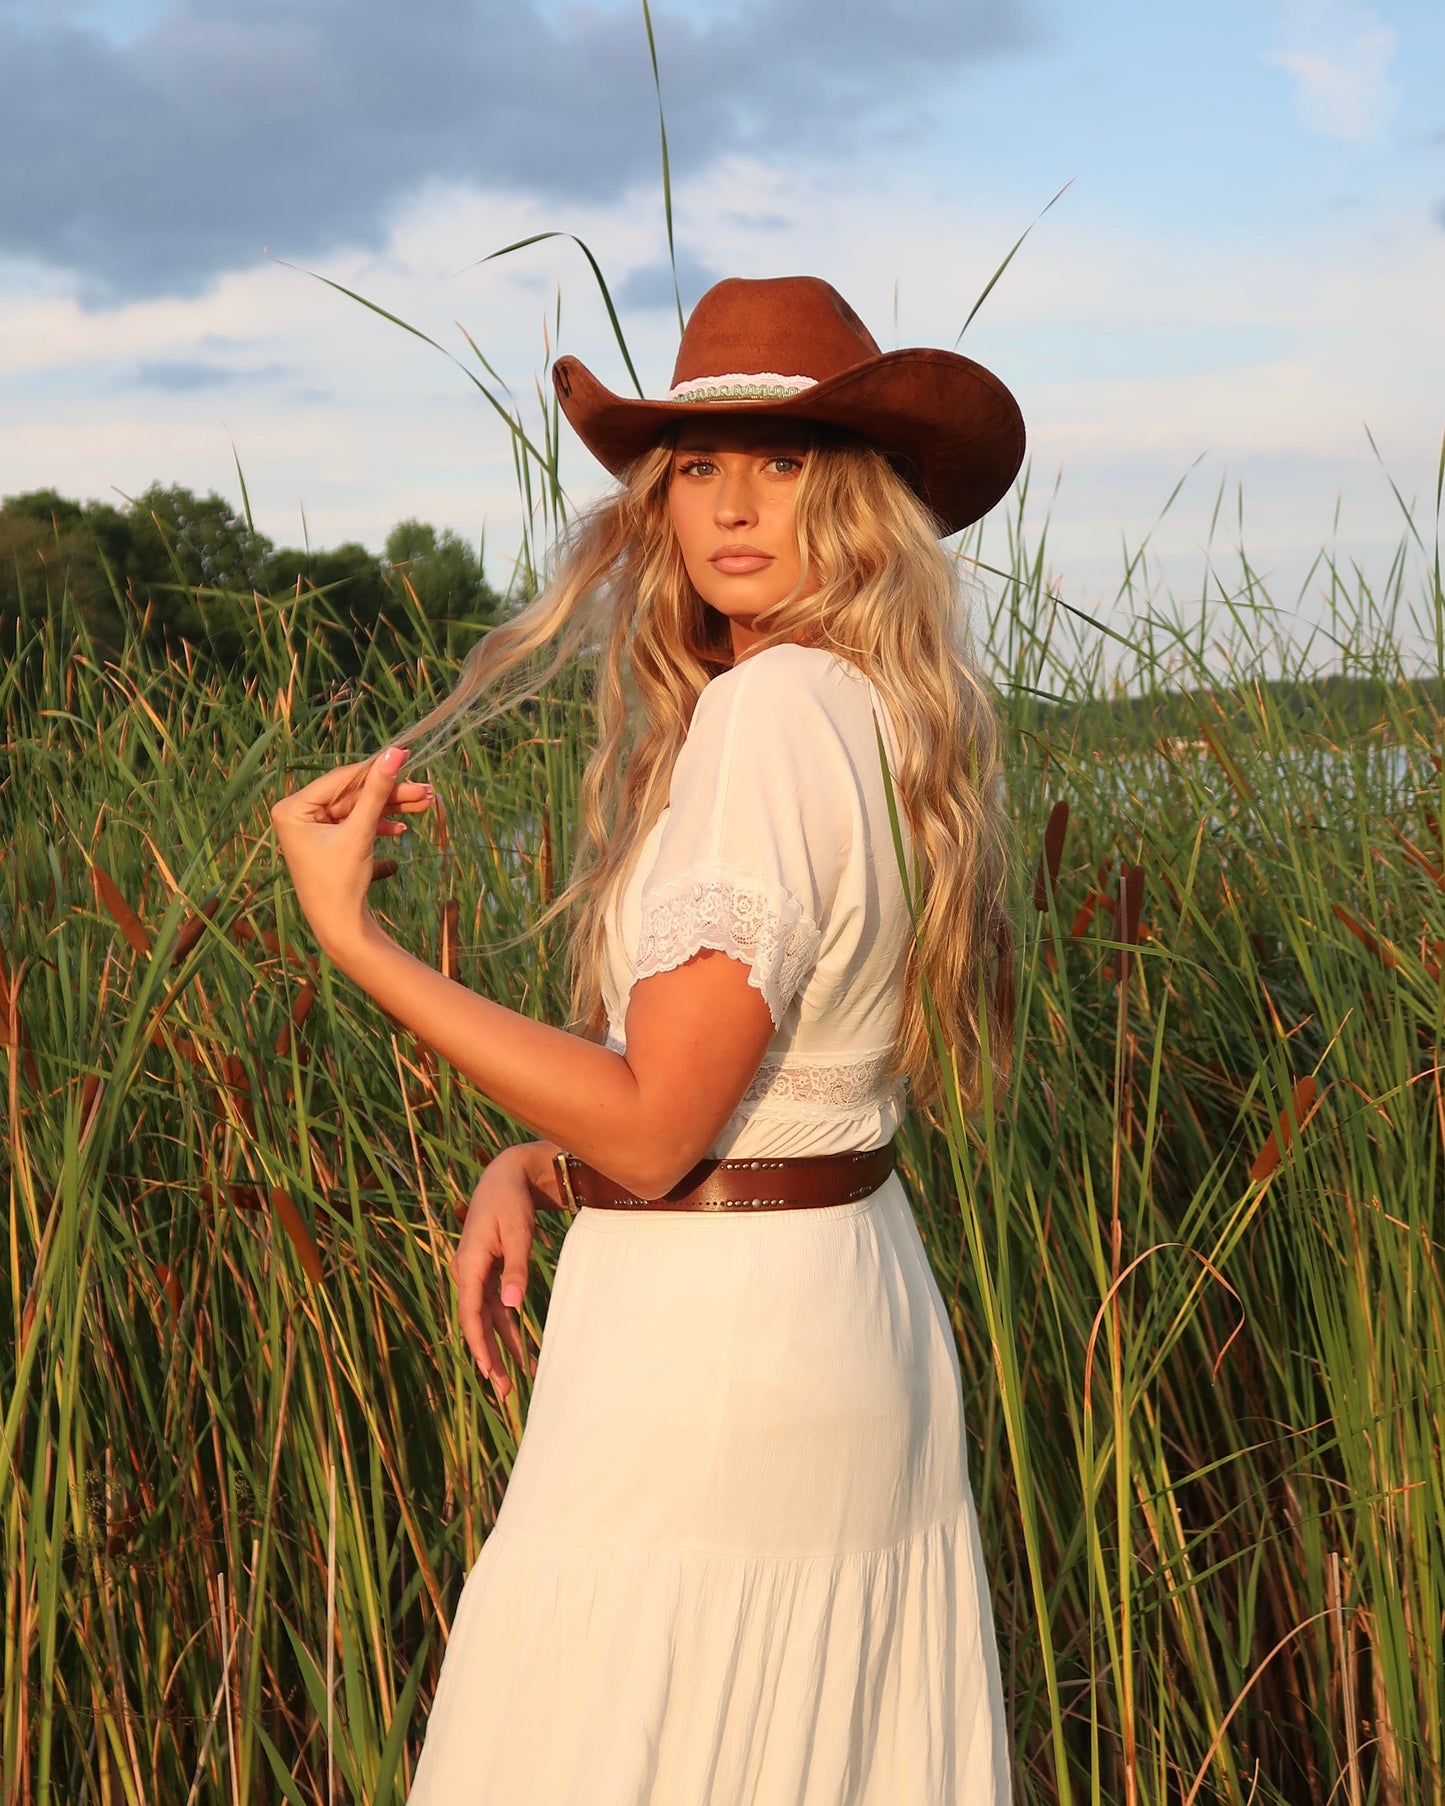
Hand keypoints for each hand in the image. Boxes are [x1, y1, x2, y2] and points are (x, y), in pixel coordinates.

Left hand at [269, 745, 433, 961]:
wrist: (340, 928)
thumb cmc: (341, 882)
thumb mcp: (360, 832)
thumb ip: (377, 791)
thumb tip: (394, 752)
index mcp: (293, 808)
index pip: (341, 780)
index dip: (376, 770)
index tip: (405, 757)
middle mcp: (298, 814)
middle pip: (352, 794)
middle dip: (390, 794)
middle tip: (425, 790)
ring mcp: (312, 828)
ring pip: (358, 808)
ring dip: (390, 808)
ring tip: (424, 805)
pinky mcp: (327, 840)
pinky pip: (355, 823)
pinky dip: (378, 824)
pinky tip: (401, 828)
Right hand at [452, 1143, 558, 1399]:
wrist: (506, 1176)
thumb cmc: (512, 1201)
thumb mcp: (519, 1232)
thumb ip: (517, 1269)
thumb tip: (513, 1307)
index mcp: (469, 1264)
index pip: (470, 1313)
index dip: (478, 1344)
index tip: (487, 1370)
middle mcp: (467, 1272)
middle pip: (476, 1322)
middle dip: (488, 1356)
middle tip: (502, 1391)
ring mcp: (476, 1274)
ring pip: (485, 1319)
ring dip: (499, 1347)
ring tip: (512, 1380)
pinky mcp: (488, 1272)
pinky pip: (494, 1307)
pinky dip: (506, 1327)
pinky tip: (519, 1349)